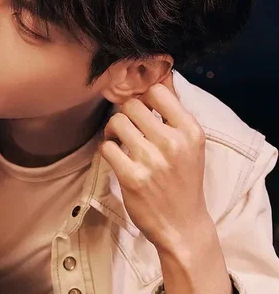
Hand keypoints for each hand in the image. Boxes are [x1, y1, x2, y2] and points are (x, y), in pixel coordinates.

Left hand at [100, 75, 210, 252]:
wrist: (182, 223)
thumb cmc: (183, 179)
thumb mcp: (190, 143)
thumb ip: (174, 111)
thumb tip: (161, 73)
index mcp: (190, 130)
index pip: (157, 91)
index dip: (143, 97)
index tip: (141, 109)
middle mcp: (173, 143)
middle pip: (132, 105)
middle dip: (125, 114)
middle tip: (127, 128)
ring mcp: (152, 160)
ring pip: (117, 123)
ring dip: (113, 130)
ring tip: (120, 141)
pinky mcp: (132, 177)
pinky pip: (107, 147)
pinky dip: (107, 149)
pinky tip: (116, 157)